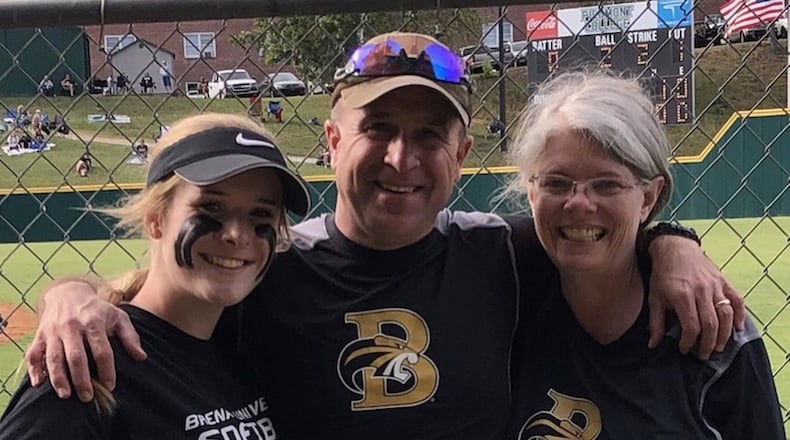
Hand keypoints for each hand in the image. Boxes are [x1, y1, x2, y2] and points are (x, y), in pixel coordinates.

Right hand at [24, 280, 145, 401]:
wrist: (68, 293)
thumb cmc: (97, 310)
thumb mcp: (118, 317)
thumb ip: (130, 336)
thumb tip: (141, 357)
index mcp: (94, 322)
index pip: (102, 350)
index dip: (106, 370)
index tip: (110, 386)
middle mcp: (72, 327)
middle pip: (76, 356)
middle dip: (82, 379)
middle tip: (88, 397)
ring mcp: (53, 331)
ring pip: (54, 358)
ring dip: (59, 378)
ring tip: (66, 395)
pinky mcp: (40, 335)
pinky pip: (33, 354)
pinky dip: (34, 369)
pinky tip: (38, 384)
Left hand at [646, 235, 744, 359]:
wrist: (675, 249)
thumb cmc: (663, 275)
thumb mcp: (654, 298)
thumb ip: (656, 322)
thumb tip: (653, 345)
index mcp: (682, 295)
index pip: (691, 326)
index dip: (689, 342)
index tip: (684, 349)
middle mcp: (701, 291)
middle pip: (711, 324)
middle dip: (708, 344)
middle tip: (703, 355)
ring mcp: (715, 285)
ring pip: (726, 315)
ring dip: (725, 335)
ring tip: (719, 347)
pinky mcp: (724, 281)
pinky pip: (737, 300)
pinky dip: (741, 316)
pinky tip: (738, 329)